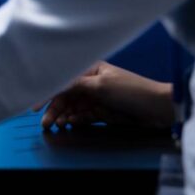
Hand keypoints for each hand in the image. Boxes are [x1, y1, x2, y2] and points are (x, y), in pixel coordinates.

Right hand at [34, 61, 174, 129]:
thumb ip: (74, 84)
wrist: (159, 109)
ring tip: (58, 125)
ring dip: (64, 116)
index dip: (47, 92)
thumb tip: (54, 83)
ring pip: (72, 108)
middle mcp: (91, 83)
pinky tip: (70, 123)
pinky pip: (83, 116)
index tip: (35, 105)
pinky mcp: (103, 112)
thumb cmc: (133, 90)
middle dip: (55, 109)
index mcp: (90, 70)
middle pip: (66, 97)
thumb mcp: (101, 85)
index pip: (63, 81)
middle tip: (46, 123)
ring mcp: (96, 98)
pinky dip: (76, 120)